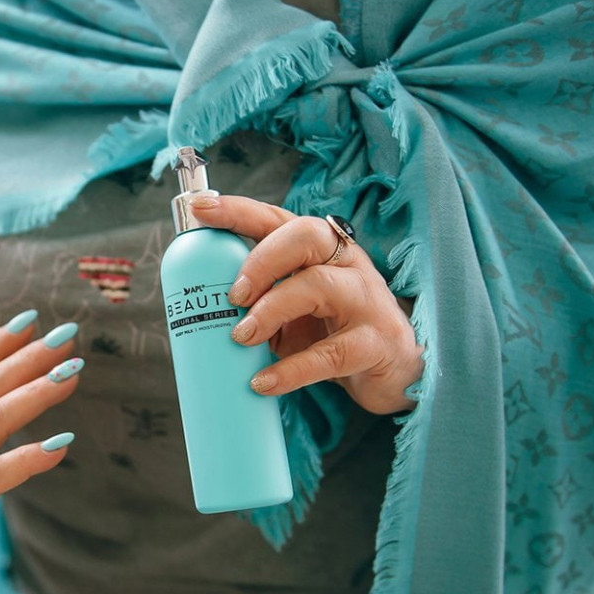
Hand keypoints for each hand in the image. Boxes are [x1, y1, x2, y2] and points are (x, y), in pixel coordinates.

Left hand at [191, 194, 422, 414]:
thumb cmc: (332, 331)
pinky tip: (263, 382)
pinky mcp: (376, 343)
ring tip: (241, 338)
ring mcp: (365, 300)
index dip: (238, 211)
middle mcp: (346, 264)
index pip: (277, 217)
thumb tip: (200, 310)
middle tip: (233, 295)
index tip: (201, 210)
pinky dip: (292, 369)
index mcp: (320, 250)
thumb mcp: (292, 310)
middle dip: (261, 260)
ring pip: (318, 285)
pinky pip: (331, 352)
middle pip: (305, 235)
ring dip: (271, 310)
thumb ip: (257, 301)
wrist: (392, 372)